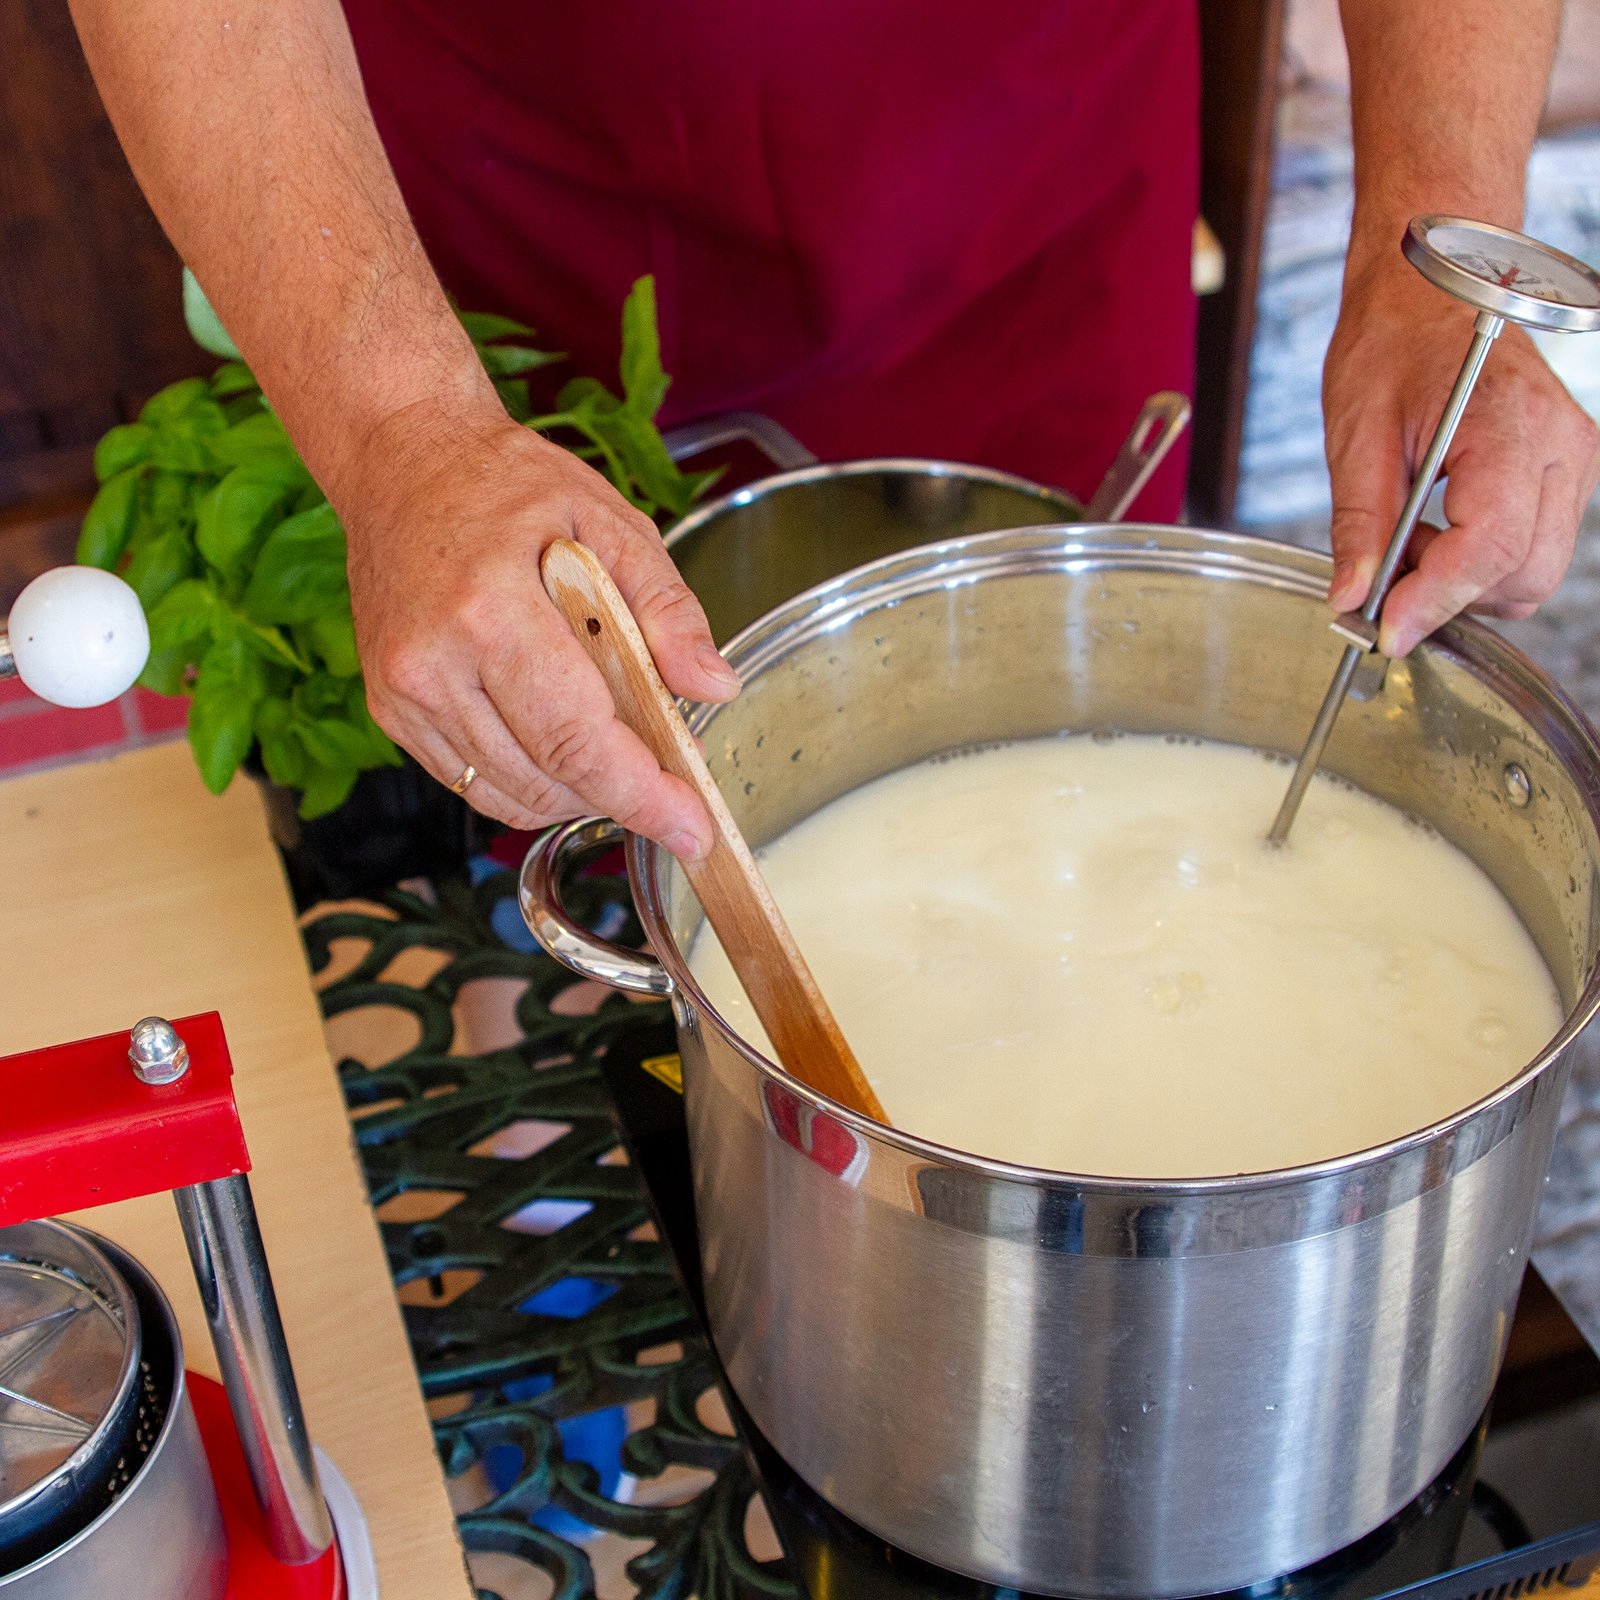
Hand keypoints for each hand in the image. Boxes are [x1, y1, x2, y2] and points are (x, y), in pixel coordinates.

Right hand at [341, 407, 739, 856]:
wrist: (404, 464)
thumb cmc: (511, 487)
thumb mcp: (611, 522)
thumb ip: (668, 609)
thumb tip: (714, 687)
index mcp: (490, 610)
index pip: (576, 737)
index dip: (641, 795)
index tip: (693, 830)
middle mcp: (434, 662)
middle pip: (547, 778)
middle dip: (621, 797)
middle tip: (671, 781)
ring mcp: (404, 694)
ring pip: (512, 795)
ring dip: (579, 794)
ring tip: (617, 750)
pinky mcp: (391, 711)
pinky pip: (474, 783)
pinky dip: (532, 784)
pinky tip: (562, 748)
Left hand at [1323, 262, 1599, 656]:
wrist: (1431, 293)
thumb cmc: (1392, 346)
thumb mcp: (1357, 436)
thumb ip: (1359, 526)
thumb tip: (1351, 598)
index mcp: (1510, 426)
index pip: (1491, 546)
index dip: (1437, 600)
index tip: (1386, 631)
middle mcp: (1561, 447)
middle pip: (1524, 575)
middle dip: (1451, 596)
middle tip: (1386, 575)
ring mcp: (1573, 460)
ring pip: (1534, 572)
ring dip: (1466, 582)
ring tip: (1411, 540)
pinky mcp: (1565, 473)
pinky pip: (1534, 547)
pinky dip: (1482, 561)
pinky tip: (1440, 529)